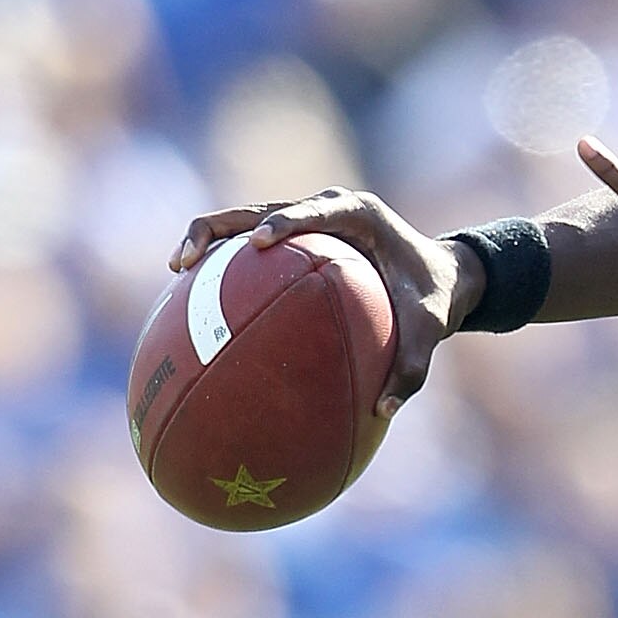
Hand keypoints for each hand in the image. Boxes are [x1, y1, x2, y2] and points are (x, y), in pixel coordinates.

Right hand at [169, 189, 480, 418]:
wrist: (441, 274)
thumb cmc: (434, 298)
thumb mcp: (431, 330)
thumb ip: (412, 369)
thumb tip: (384, 411)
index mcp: (357, 213)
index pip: (310, 211)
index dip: (282, 222)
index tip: (258, 244)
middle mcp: (325, 206)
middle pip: (256, 207)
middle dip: (216, 227)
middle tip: (186, 259)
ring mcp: (305, 218)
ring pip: (242, 219)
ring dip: (206, 237)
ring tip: (175, 268)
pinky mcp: (294, 234)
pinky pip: (250, 243)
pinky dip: (223, 260)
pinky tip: (193, 293)